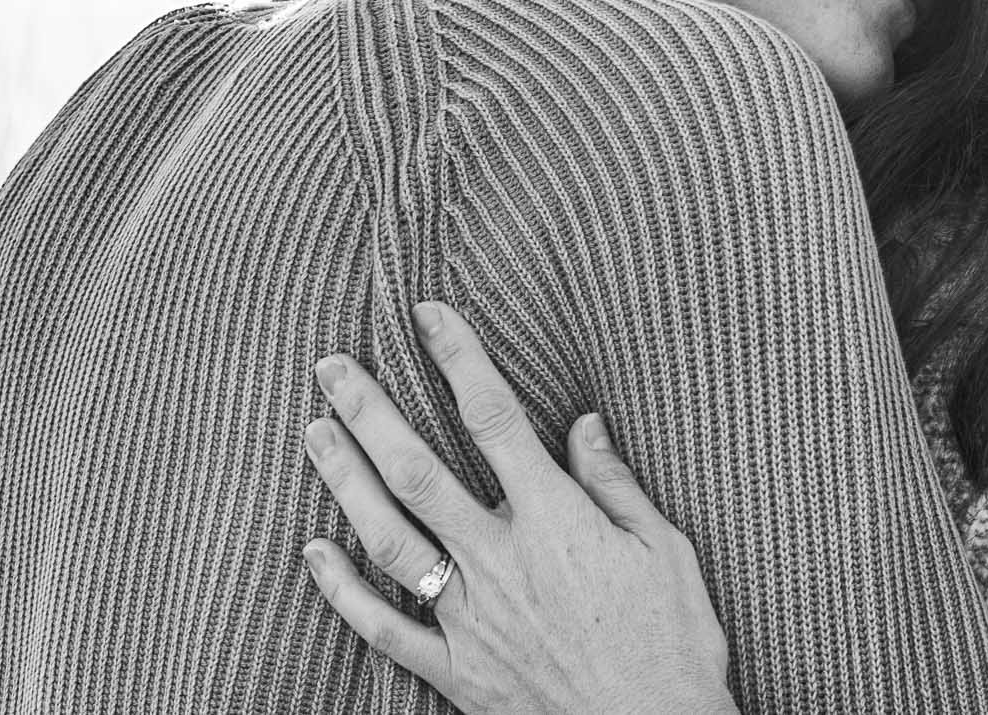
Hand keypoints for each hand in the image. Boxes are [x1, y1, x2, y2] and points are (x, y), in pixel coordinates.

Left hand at [300, 301, 737, 714]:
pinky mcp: (456, 672)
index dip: (458, 359)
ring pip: (388, 539)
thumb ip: (614, 483)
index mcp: (556, 520)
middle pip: (418, 472)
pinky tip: (314, 552)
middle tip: (332, 367)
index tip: (428, 316)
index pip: (495, 419)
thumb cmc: (674, 641)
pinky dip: (341, 591)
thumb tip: (582, 424)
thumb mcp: (665, 548)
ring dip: (344, 482)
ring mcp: (470, 619)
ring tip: (313, 433)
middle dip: (369, 413)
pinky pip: (384, 629)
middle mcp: (501, 561)